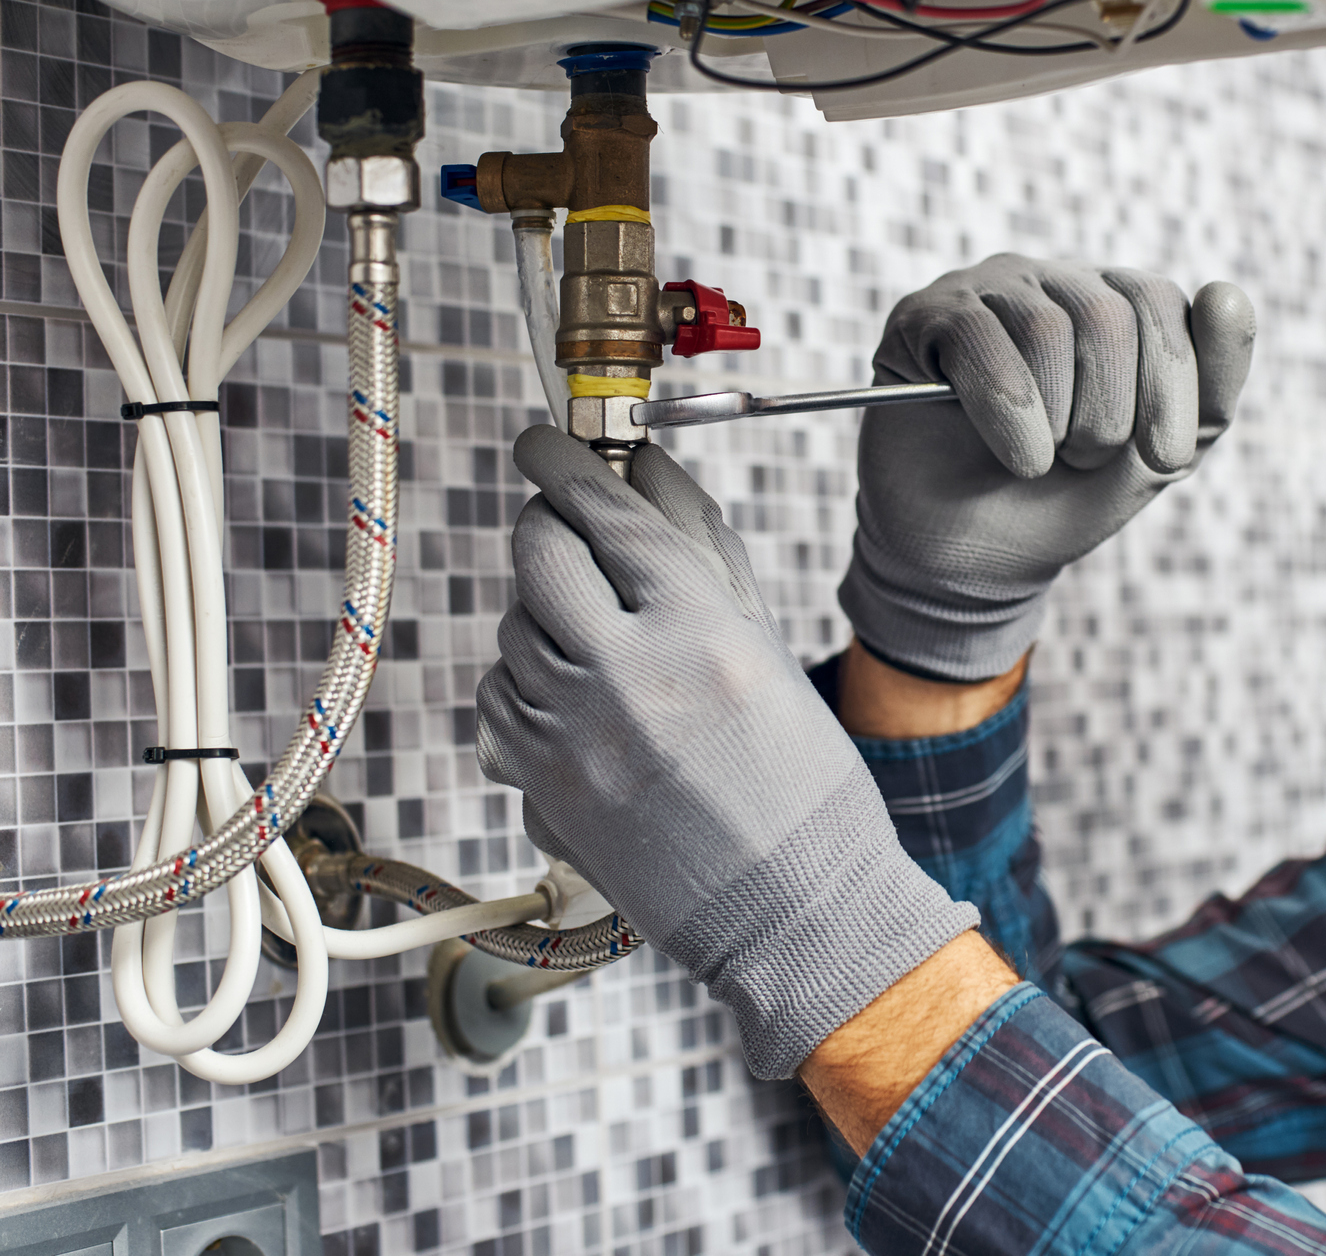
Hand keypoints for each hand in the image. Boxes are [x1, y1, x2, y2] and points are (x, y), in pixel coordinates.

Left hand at [476, 425, 978, 1078]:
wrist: (793, 908)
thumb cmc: (801, 779)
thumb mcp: (766, 647)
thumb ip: (702, 550)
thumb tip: (646, 468)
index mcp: (699, 628)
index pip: (605, 511)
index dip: (566, 462)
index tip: (544, 441)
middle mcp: (626, 673)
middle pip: (538, 553)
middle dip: (548, 526)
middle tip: (566, 527)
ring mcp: (572, 733)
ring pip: (513, 626)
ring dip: (544, 613)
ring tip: (599, 641)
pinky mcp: (541, 785)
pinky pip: (500, 697)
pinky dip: (527, 682)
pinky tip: (579, 700)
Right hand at [839, 253, 1255, 681]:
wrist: (970, 558)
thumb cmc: (1064, 500)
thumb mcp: (1157, 457)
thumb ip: (1210, 387)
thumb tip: (1227, 292)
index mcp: (1115, 305)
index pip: (1160, 301)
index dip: (1172, 384)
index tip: (1164, 456)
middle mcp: (1052, 284)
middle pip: (1108, 314)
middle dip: (1110, 414)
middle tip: (1086, 459)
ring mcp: (985, 293)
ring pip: (1047, 331)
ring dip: (1057, 423)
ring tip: (1040, 461)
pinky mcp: (924, 317)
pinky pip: (979, 340)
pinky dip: (1007, 414)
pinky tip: (1012, 455)